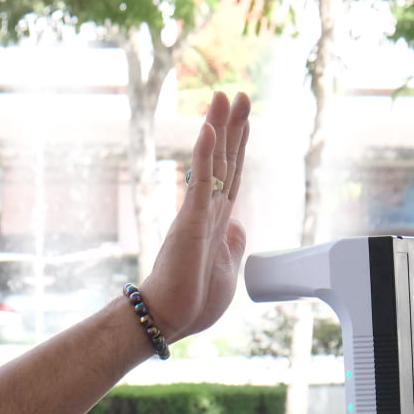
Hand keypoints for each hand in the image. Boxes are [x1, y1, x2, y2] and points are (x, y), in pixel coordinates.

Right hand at [140, 90, 250, 343]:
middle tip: (239, 94)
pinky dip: (207, 155)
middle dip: (233, 127)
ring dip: (220, 128)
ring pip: (213, 162)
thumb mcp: (227, 268)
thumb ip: (233, 244)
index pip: (231, 175)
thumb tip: (239, 225)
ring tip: (225, 97)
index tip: (244, 120)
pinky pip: (202, 182)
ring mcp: (199, 213)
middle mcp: (207, 211)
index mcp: (216, 221)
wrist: (170, 319)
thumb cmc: (193, 301)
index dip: (239, 146)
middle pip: (224, 160)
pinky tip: (210, 129)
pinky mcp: (192, 222)